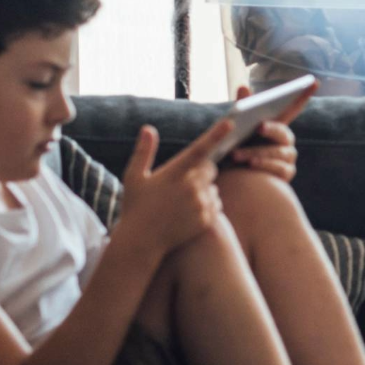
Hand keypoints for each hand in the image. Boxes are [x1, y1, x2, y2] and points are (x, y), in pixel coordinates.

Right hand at [117, 118, 230, 255]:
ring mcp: (200, 204)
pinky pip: (216, 204)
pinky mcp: (207, 219)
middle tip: (183, 181)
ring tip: (181, 201)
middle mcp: (190, 187)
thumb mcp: (133, 178)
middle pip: (211, 168)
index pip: (199, 150)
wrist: (141, 242)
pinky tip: (188, 212)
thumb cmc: (135, 207)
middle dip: (202, 171)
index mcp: (173, 173)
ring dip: (204, 189)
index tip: (231, 122)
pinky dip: (207, 205)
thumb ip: (143, 151)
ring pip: (213, 187)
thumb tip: (148, 128)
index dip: (215, 135)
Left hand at [225, 81, 315, 181]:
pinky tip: (251, 164)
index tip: (315, 81)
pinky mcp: (286, 173)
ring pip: (278, 152)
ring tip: (236, 154)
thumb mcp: (239, 126)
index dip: (305, 95)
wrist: (234, 177)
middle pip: (284, 133)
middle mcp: (286, 140)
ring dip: (256, 152)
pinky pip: (278, 168)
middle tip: (259, 127)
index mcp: (277, 124)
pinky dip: (264, 165)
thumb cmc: (238, 147)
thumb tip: (243, 86)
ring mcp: (287, 157)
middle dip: (272, 129)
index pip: (294, 107)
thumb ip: (243, 107)